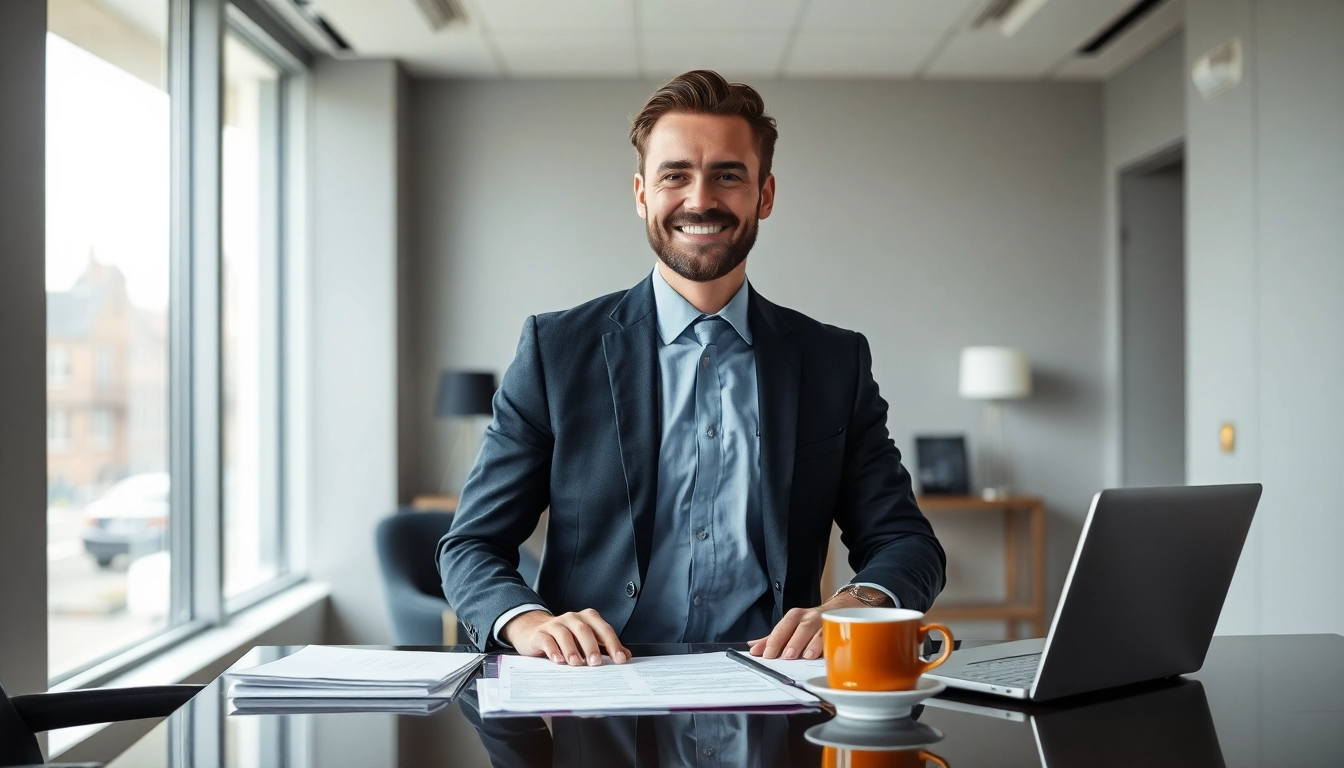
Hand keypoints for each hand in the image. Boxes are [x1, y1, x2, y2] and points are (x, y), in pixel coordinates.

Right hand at [501, 608, 631, 665]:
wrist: (534, 630)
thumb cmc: (566, 637)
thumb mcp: (586, 641)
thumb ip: (605, 647)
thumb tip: (626, 656)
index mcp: (587, 618)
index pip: (603, 629)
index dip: (613, 644)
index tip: (620, 659)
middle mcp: (572, 618)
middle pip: (584, 629)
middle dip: (591, 647)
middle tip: (596, 663)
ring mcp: (555, 624)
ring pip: (565, 634)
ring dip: (572, 649)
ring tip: (577, 664)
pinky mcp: (540, 633)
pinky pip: (547, 640)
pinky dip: (553, 650)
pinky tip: (558, 660)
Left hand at [747, 592, 868, 660]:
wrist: (844, 608)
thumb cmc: (813, 622)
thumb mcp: (792, 627)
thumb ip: (774, 638)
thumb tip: (753, 647)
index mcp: (797, 617)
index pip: (784, 625)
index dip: (775, 639)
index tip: (766, 654)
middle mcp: (812, 617)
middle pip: (802, 627)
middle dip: (794, 641)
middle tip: (786, 656)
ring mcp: (829, 622)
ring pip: (821, 630)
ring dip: (813, 643)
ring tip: (807, 656)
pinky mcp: (844, 628)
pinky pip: (839, 636)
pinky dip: (834, 645)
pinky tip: (830, 655)